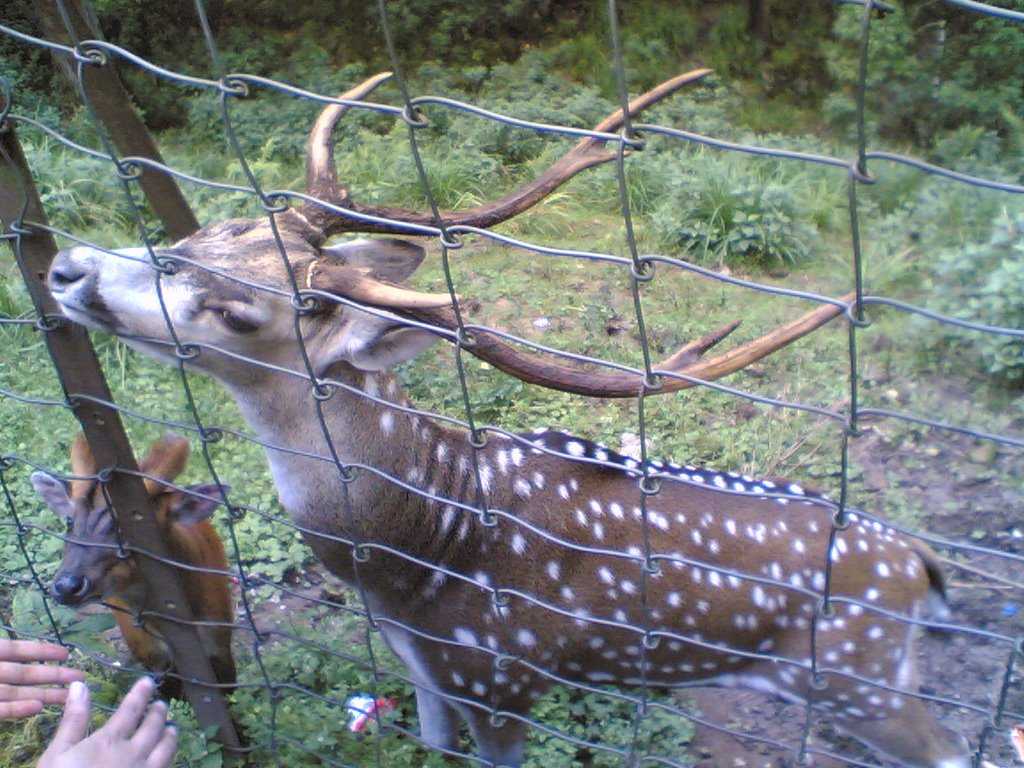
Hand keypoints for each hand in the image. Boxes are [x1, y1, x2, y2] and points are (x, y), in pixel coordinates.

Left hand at [0, 639, 85, 718]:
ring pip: (14, 693)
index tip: (67, 654)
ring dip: (41, 694)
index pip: (16, 650)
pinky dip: (17, 709)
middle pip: (23, 673)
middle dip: (52, 675)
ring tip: (68, 698)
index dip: (42, 651)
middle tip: (80, 679)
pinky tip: (38, 708)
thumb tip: (7, 644)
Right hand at [38, 677, 177, 767]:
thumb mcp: (57, 754)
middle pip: (154, 727)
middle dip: (158, 714)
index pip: (131, 710)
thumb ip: (73, 720)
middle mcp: (134, 754)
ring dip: (170, 736)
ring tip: (172, 729)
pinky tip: (168, 762)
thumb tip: (80, 685)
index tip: (149, 681)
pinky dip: (170, 762)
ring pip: (166, 750)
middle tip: (162, 705)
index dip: (141, 694)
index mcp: (110, 741)